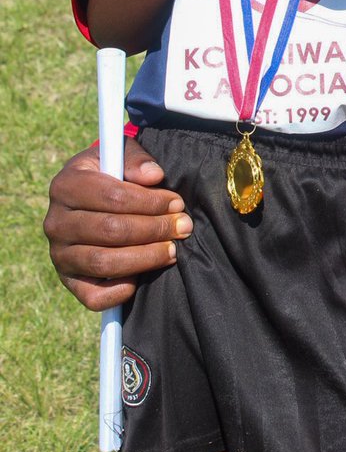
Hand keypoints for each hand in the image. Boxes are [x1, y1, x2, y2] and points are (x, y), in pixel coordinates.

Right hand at [44, 138, 192, 311]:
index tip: (177, 204)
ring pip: (104, 263)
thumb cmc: (112, 172)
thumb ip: (137, 159)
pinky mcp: (68, 281)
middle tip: (183, 227)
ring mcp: (59, 255)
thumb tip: (154, 176)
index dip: (150, 202)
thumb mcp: (120, 155)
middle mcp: (56, 222)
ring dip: (146, 258)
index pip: (113, 197)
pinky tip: (141, 277)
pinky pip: (93, 297)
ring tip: (173, 250)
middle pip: (111, 231)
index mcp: (66, 186)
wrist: (90, 197)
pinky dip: (120, 291)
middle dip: (155, 229)